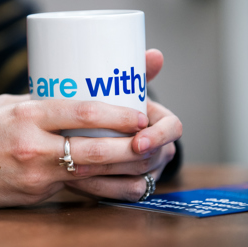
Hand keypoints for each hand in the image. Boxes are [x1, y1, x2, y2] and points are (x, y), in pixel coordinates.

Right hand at [0, 96, 148, 207]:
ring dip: (125, 171)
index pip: (82, 112)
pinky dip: (102, 187)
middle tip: (153, 141)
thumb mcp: (10, 104)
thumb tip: (78, 104)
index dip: (118, 115)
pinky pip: (76, 190)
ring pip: (91, 176)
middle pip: (95, 150)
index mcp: (27, 115)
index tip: (141, 114)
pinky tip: (122, 183)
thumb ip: (46, 105)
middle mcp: (33, 146)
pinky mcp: (35, 195)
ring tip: (148, 165)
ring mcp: (35, 176)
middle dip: (132, 148)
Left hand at [64, 49, 182, 200]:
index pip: (172, 129)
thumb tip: (155, 53)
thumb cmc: (120, 107)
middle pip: (151, 158)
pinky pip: (124, 193)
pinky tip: (79, 182)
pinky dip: (102, 189)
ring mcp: (148, 170)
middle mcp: (160, 149)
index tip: (136, 141)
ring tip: (75, 166)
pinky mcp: (134, 186)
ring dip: (107, 174)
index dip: (157, 136)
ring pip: (137, 178)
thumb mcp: (127, 89)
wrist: (111, 133)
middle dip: (121, 159)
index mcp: (162, 124)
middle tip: (90, 154)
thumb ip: (138, 73)